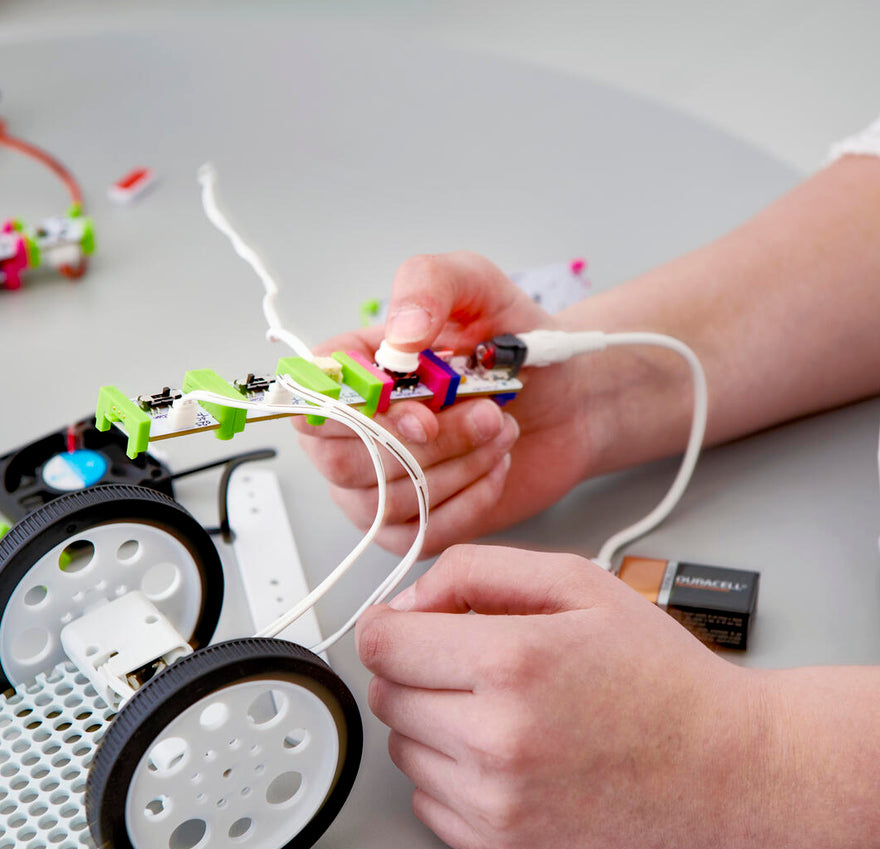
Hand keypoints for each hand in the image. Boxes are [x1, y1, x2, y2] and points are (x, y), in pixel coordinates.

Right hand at [295, 252, 598, 555]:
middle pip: (347, 461)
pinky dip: (471, 499)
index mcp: (351, 371)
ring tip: (501, 427)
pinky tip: (497, 463)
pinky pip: (423, 531)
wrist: (568, 395)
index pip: (312, 403)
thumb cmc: (514, 342)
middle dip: (429, 444)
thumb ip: (429, 285)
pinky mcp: (415, 524)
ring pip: (389, 499)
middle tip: (486, 412)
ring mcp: (379, 483)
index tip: (422, 412)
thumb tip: (400, 333)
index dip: (357, 415)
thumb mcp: (476, 286)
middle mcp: (353, 430)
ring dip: (459, 464)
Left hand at [355, 544, 767, 848]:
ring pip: (402, 749)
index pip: (381, 644)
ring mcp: (497, 801)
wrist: (731, 767)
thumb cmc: (662, 674)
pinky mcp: (504, 847)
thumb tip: (407, 601)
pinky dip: (451, 776)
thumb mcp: (579, 583)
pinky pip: (427, 803)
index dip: (391, 625)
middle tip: (476, 666)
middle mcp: (496, 737)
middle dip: (417, 670)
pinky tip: (506, 756)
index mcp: (511, 662)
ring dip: (433, 724)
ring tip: (502, 711)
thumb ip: (479, 572)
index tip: (410, 626)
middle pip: (386, 696)